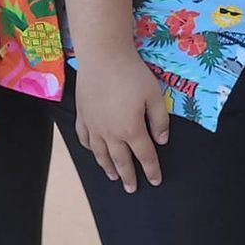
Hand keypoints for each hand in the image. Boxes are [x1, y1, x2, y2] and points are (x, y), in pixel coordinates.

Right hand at [73, 51, 169, 191]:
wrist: (103, 56)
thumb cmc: (132, 73)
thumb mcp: (154, 95)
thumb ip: (159, 120)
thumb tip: (161, 141)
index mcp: (131, 129)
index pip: (144, 155)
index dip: (151, 170)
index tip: (156, 181)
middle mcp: (110, 133)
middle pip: (121, 160)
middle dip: (128, 176)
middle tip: (131, 189)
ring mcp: (93, 125)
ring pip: (101, 153)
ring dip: (108, 167)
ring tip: (114, 177)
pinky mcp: (82, 115)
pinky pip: (84, 139)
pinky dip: (90, 149)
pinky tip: (94, 152)